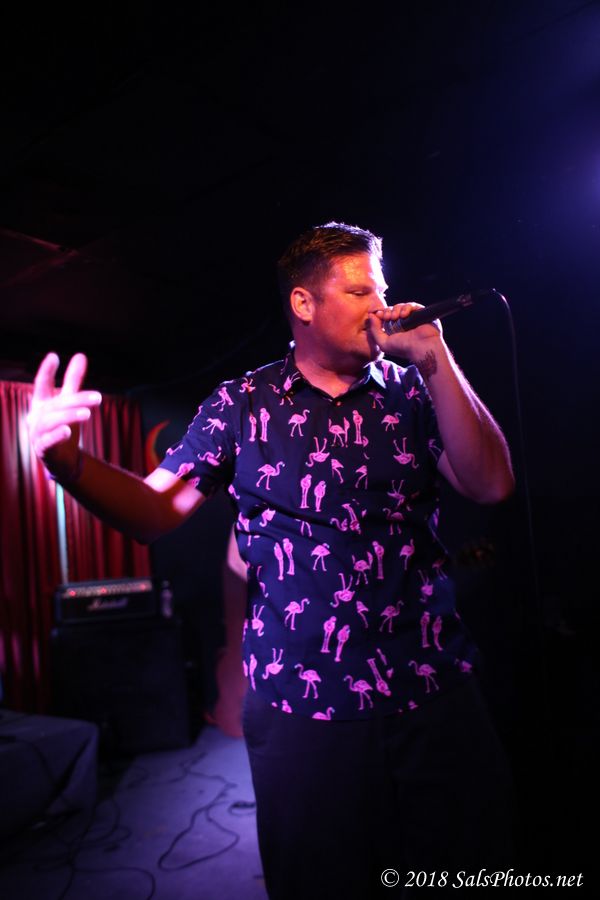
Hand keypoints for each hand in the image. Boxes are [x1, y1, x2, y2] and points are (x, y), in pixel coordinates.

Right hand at [27, 353, 101, 477]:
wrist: (63, 460)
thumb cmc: (63, 426)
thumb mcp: (69, 403)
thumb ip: (73, 381)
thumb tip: (80, 355)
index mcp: (42, 403)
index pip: (41, 385)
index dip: (46, 371)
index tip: (54, 356)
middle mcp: (36, 417)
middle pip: (56, 405)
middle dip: (77, 400)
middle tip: (99, 397)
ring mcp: (37, 433)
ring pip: (51, 422)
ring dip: (69, 416)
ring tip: (87, 413)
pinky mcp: (42, 450)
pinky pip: (47, 442)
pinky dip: (56, 436)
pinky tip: (67, 431)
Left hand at [368, 302, 442, 360]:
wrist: (421, 348)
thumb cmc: (403, 348)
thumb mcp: (383, 343)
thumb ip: (375, 330)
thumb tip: (371, 315)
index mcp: (394, 329)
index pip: (385, 316)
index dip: (381, 314)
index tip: (378, 314)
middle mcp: (403, 323)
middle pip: (392, 310)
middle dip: (388, 311)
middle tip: (388, 317)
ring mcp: (412, 317)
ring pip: (401, 306)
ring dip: (396, 309)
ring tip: (396, 317)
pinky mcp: (421, 313)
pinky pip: (412, 305)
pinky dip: (406, 307)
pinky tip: (404, 315)